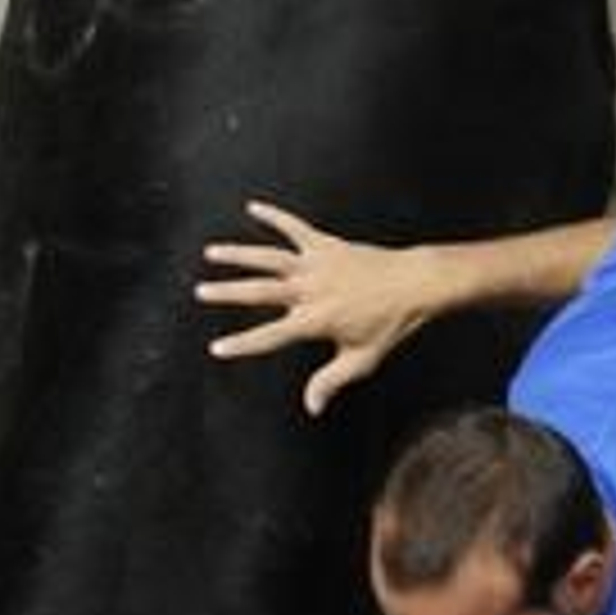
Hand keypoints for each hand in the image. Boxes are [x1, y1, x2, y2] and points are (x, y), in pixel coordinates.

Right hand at [196, 200, 432, 415]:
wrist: (414, 284)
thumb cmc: (390, 325)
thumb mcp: (361, 360)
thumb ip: (331, 382)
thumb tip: (311, 407)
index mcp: (315, 321)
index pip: (270, 336)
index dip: (242, 344)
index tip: (217, 348)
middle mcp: (310, 290)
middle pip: (259, 291)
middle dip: (228, 293)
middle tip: (200, 291)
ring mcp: (316, 264)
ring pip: (269, 257)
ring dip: (239, 254)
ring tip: (212, 252)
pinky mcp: (326, 244)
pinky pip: (295, 227)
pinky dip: (275, 216)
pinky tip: (253, 207)